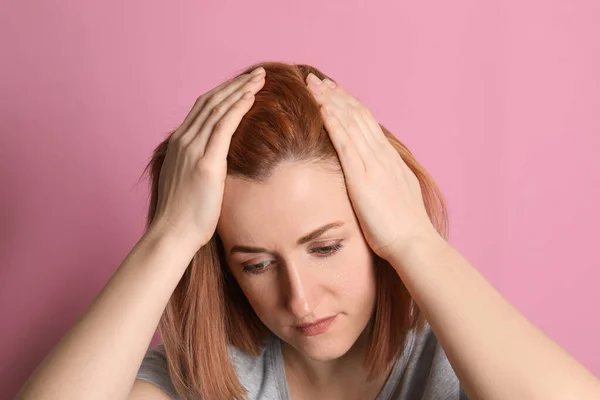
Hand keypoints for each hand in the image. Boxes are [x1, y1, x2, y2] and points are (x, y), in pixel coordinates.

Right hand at [152, 67, 265, 248]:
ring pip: (218, 109)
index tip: (243, 83)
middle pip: (211, 102)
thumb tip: (217, 162)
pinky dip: (237, 107)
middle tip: (257, 73)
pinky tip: (251, 96)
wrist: (172, 234)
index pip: (203, 108)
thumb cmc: (183, 215)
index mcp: (179, 144)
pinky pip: (223, 126)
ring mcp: (192, 150)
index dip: (224, 93)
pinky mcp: (205, 163)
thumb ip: (199, 165)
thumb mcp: (189, 182)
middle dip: (235, 84)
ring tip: (260, 77)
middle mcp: (183, 141)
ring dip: (240, 89)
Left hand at [305, 73, 440, 260]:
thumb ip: (385, 178)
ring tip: (314, 85)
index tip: (333, 90)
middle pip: (357, 115)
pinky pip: (346, 144)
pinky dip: (334, 123)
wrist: (414, 242)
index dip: (348, 103)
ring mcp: (373, 164)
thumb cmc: (404, 225)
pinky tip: (322, 108)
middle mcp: (381, 155)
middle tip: (316, 78)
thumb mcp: (396, 193)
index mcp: (388, 158)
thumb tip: (376, 174)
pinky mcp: (363, 178)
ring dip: (331, 101)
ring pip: (350, 122)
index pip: (366, 122)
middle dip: (335, 94)